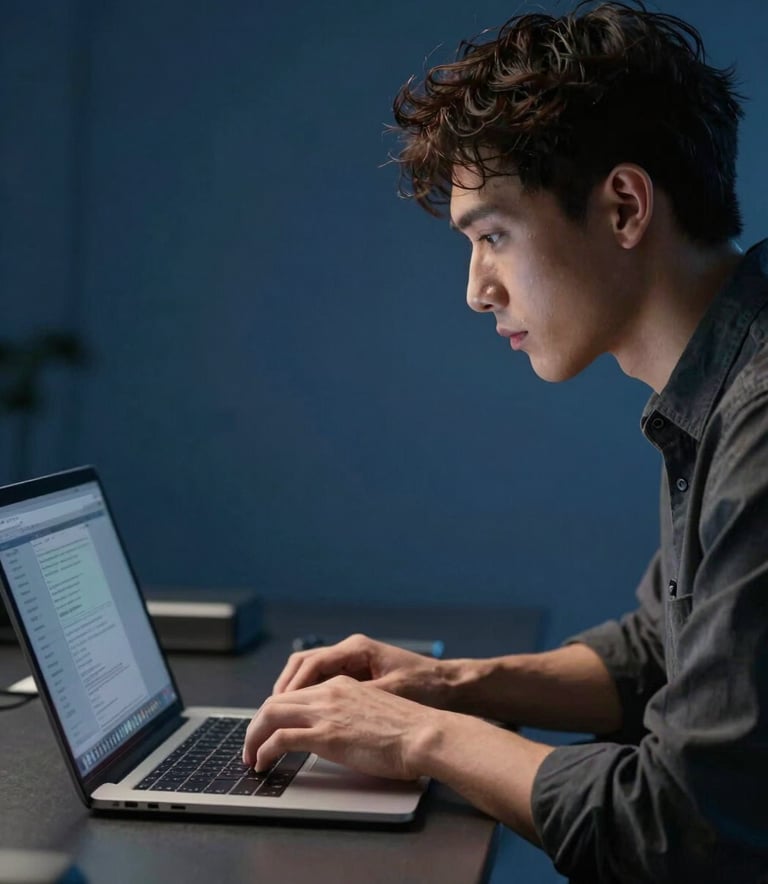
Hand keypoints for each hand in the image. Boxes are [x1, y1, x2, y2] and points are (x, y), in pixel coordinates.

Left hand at [243, 674, 442, 778]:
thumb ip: (351, 715)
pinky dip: (264, 750)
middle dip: (256, 723)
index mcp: (342, 684)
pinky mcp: (326, 734)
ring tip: (250, 756)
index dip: (275, 711)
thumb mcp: (374, 711)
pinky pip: (280, 739)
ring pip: (271, 714)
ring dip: (253, 736)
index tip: (267, 729)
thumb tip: (340, 734)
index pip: (296, 692)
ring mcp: (326, 712)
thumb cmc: (409, 730)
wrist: (423, 734)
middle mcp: (329, 692)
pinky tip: (261, 762)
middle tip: (249, 745)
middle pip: (276, 700)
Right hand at [273, 633, 456, 708]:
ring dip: (294, 695)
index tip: (273, 710)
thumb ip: (353, 701)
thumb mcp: (389, 694)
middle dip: (283, 691)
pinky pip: (323, 684)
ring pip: (310, 675)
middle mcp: (351, 651)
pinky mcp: (359, 677)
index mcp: (356, 649)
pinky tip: (304, 719)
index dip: (288, 689)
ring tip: (279, 721)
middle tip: (267, 718)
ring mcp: (354, 663)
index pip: (308, 664)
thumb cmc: (427, 687)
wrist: (452, 687)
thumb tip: (320, 716)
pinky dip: (309, 699)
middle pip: (303, 666)